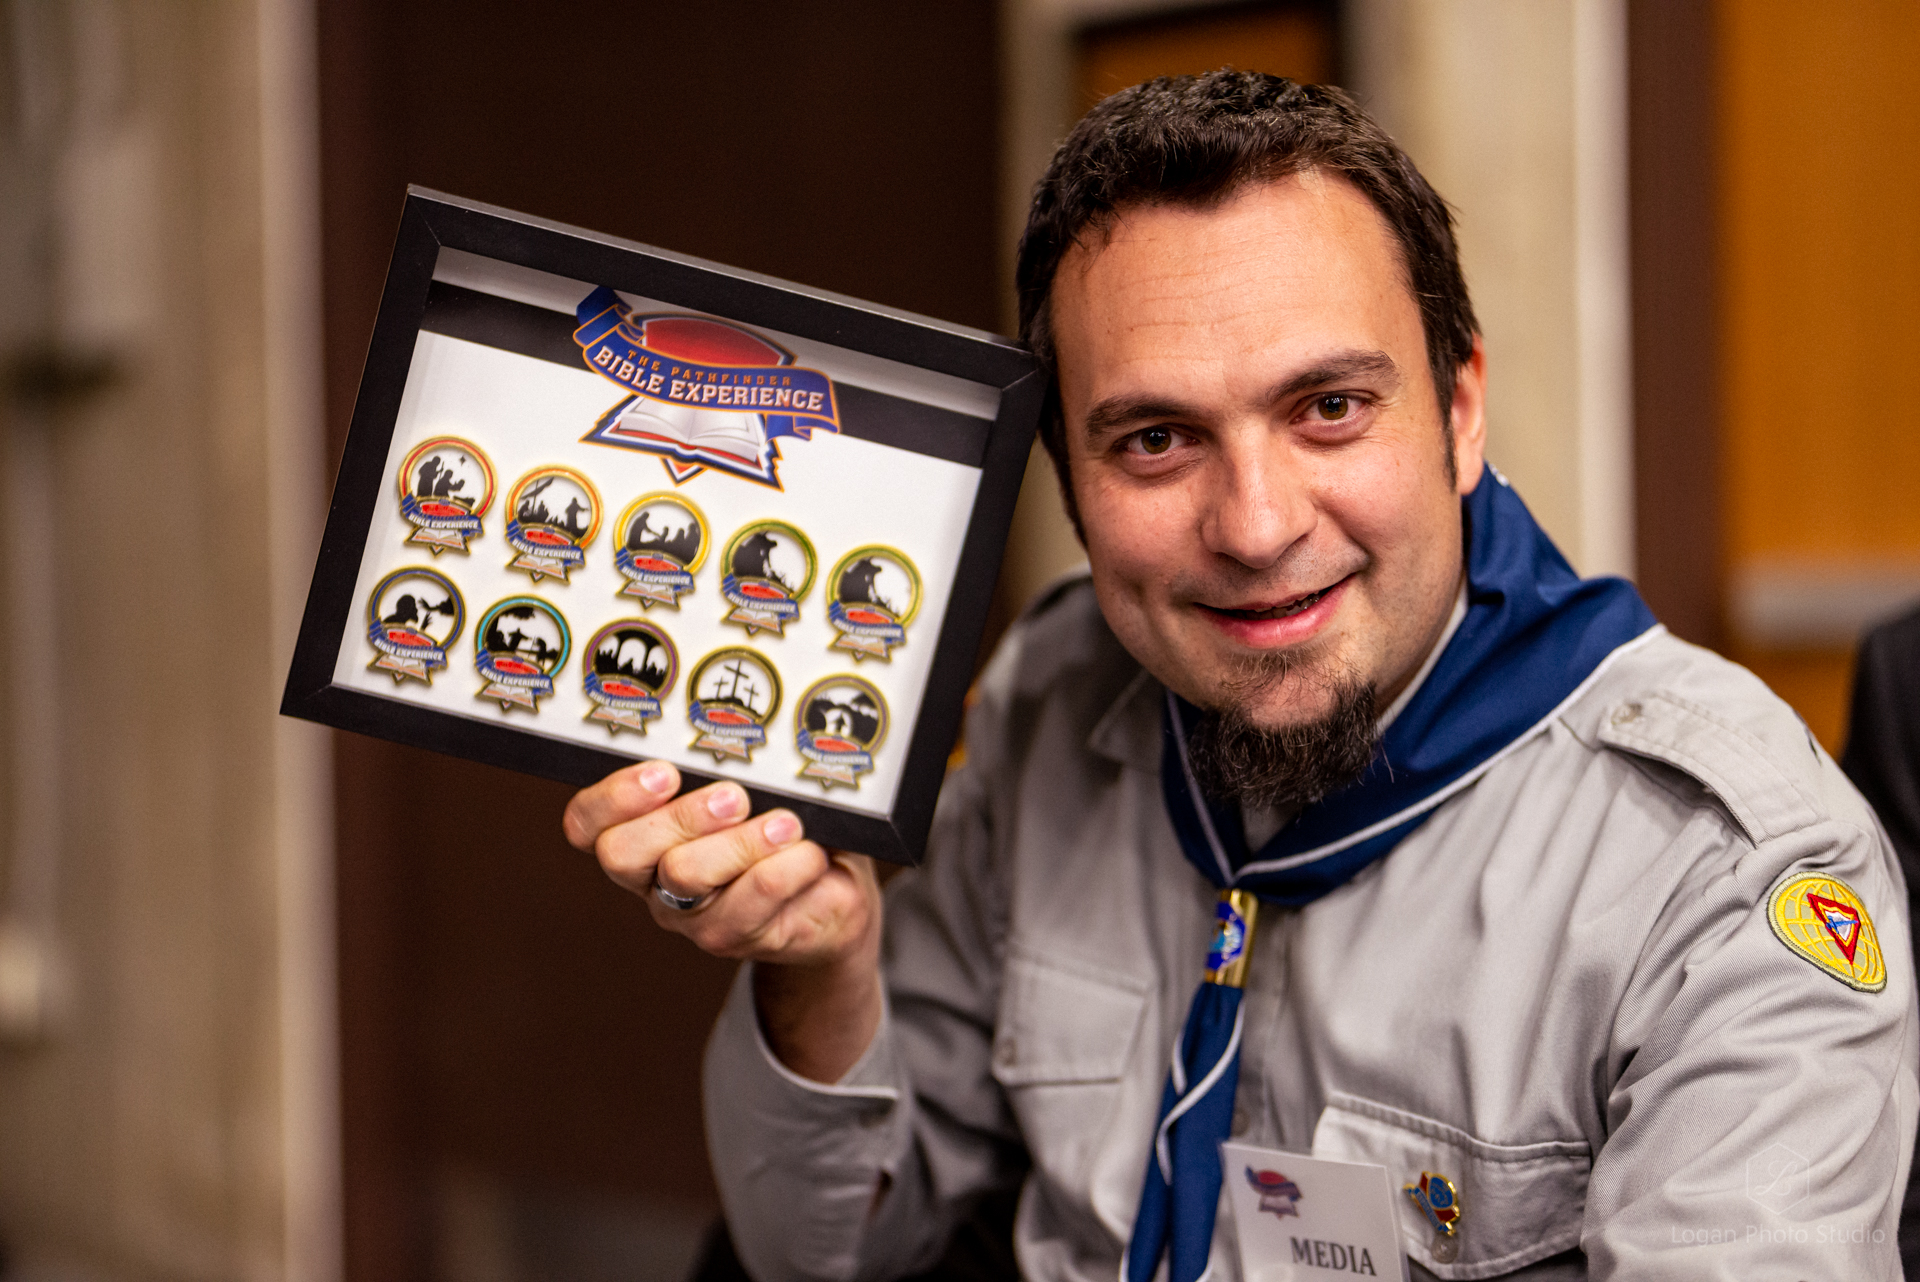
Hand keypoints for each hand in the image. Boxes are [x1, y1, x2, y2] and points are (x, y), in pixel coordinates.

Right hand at [563, 760, 882, 1080]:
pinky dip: (787, 870)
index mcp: (641, 831)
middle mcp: (652, 877)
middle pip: (622, 853)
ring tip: (786, 823)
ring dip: (741, 842)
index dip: (610, 798)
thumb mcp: (757, 785)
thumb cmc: (785, 819)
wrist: (834, 887)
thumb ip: (736, 762)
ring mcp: (690, 914)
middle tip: (733, 796)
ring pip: (685, 876)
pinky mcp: (736, 937)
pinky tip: (811, 852)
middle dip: (679, 817)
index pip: (586, 823)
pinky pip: (750, 903)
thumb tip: (743, 729)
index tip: (663, 773)